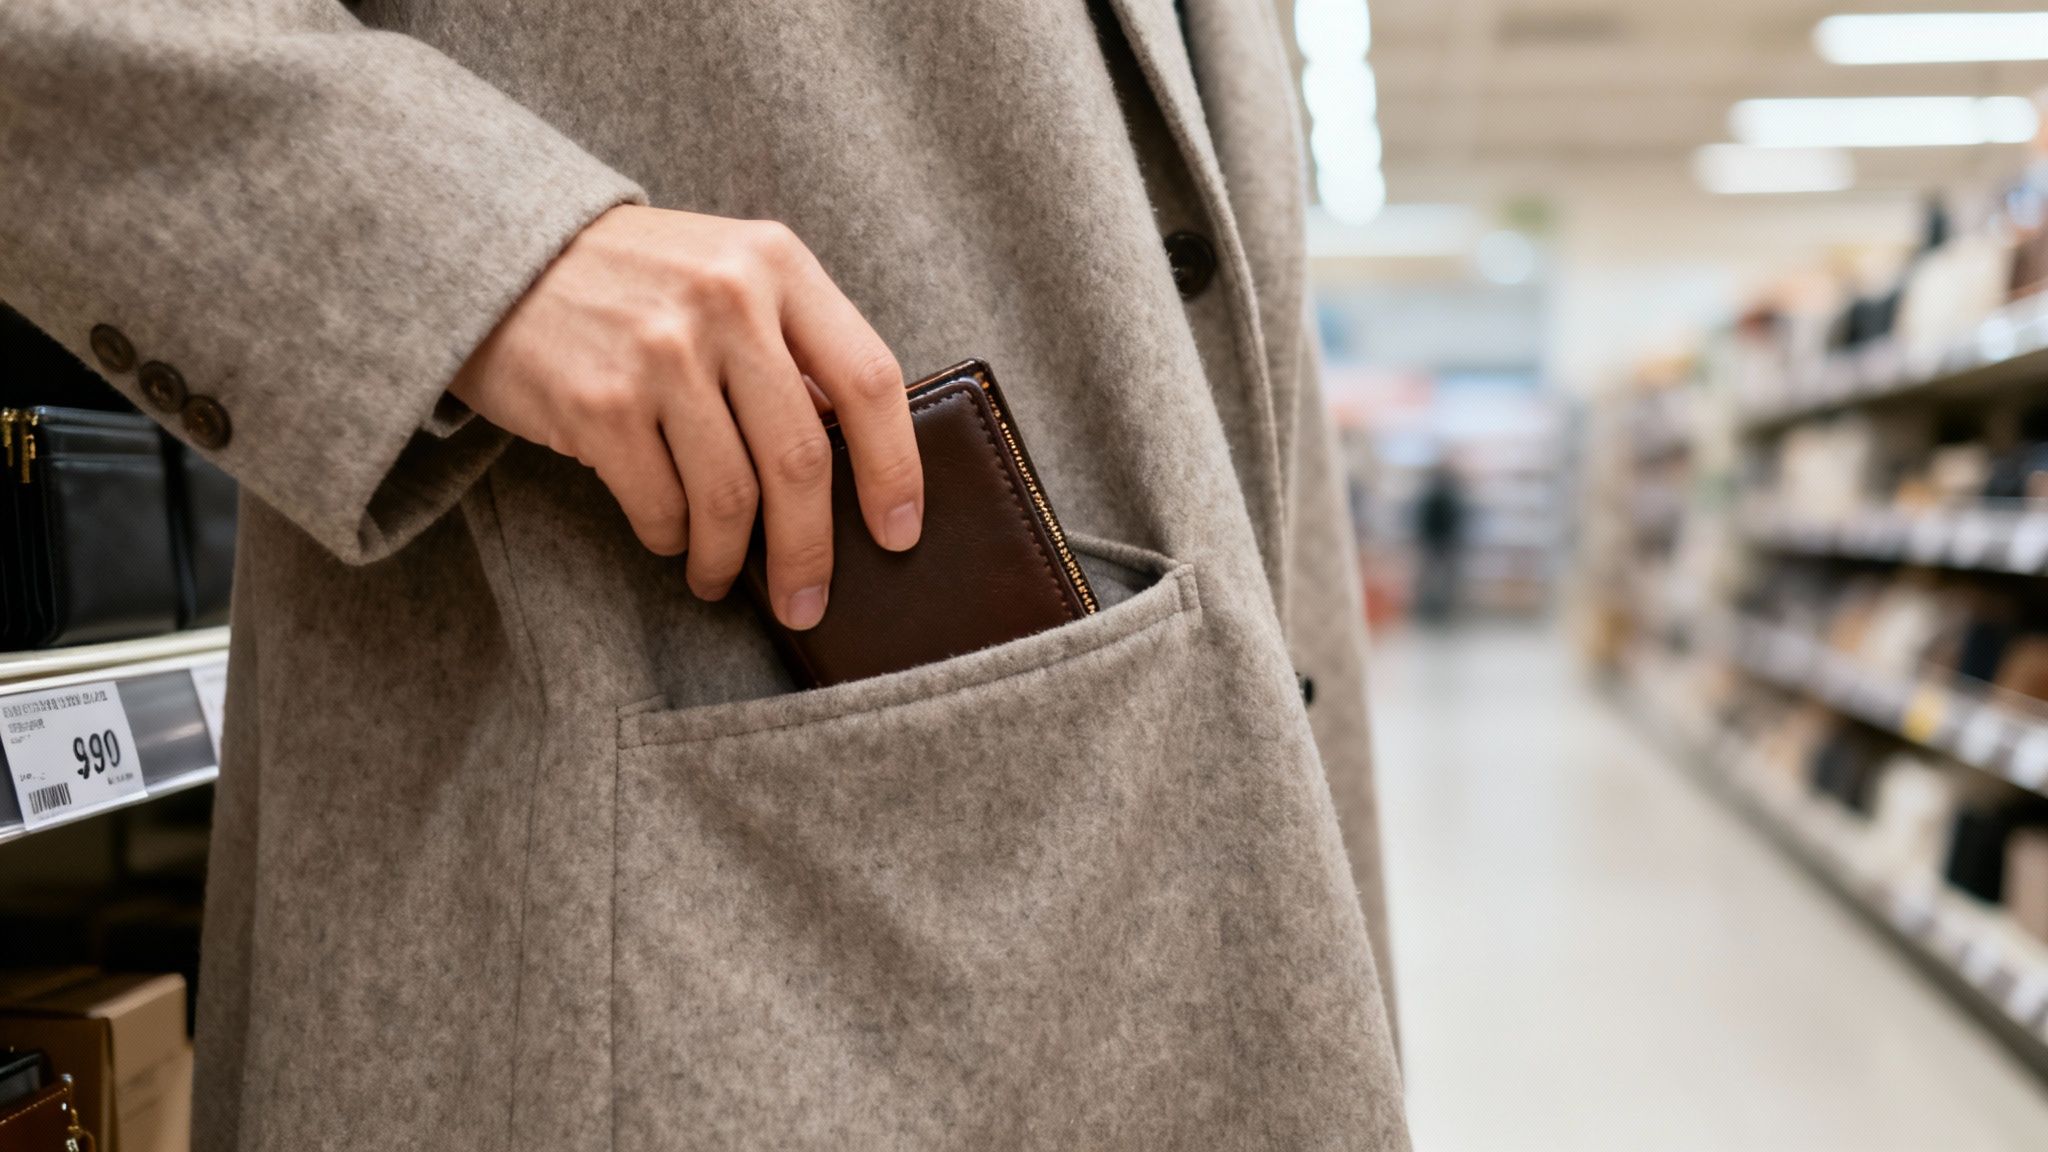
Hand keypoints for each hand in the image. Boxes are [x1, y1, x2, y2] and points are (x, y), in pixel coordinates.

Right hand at [449, 205, 920, 629]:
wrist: (501, 253)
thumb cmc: (639, 283)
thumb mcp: (729, 275)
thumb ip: (793, 349)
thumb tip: (859, 462)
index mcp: (777, 264)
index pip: (869, 380)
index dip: (896, 469)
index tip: (900, 534)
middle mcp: (726, 299)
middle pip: (801, 459)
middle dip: (811, 550)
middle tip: (810, 602)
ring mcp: (660, 351)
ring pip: (730, 497)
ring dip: (730, 559)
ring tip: (721, 575)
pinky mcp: (599, 400)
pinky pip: (659, 506)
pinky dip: (670, 538)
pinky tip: (669, 538)